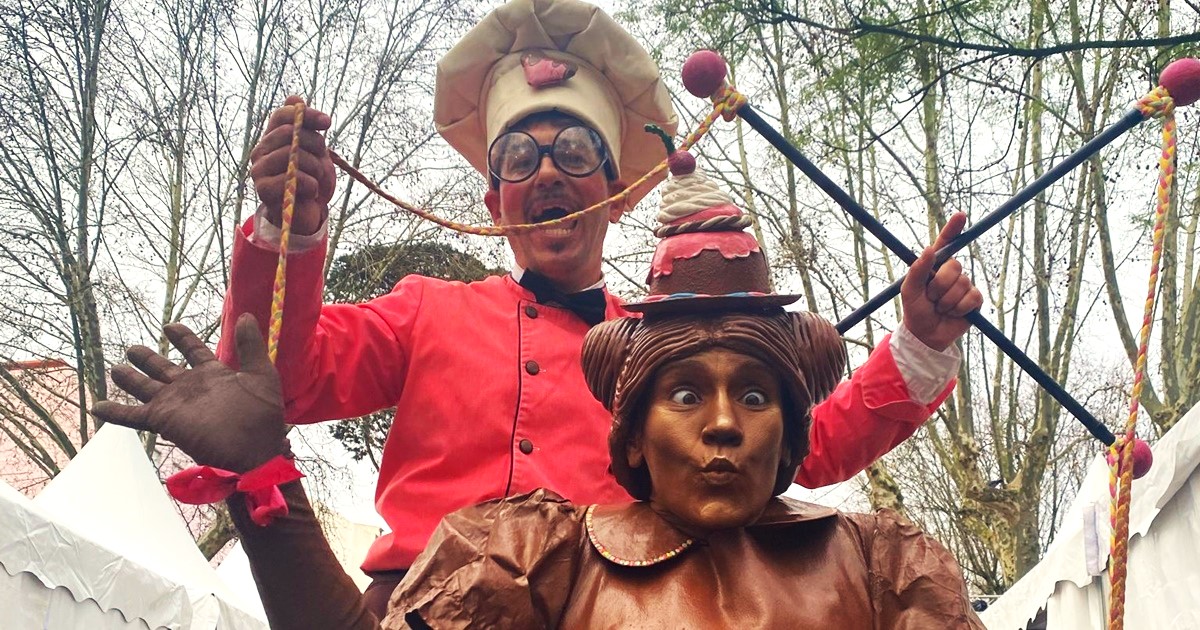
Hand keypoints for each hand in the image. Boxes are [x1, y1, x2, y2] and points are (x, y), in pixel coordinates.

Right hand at [92, 314, 286, 472]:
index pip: (194, 350)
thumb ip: (251, 345)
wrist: (254, 450)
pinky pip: (134, 415)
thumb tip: (247, 315)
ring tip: (115, 369)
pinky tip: (97, 406)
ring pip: (146, 388)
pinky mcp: (164, 420)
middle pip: (163, 368)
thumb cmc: (262, 415)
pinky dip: (115, 412)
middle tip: (132, 349)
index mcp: (213, 375)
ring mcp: (175, 404)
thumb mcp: (261, 373)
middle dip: (148, 359)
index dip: (183, 338)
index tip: (170, 326)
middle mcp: (191, 387)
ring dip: (130, 379)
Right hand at [249, 95, 335, 234]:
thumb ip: (306, 125)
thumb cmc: (311, 179)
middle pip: (290, 132)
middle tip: (322, 160)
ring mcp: (259, 169)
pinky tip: (310, 192)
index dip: (306, 114)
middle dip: (315, 144)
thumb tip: (294, 97)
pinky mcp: (263, 189)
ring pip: (291, 155)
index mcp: (272, 137)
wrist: (306, 213)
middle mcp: (261, 150)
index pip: (282, 114)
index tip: (327, 123)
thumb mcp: (314, 150)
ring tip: (317, 179)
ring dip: (315, 168)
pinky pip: (292, 179)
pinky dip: (311, 185)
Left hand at [901, 212, 983, 351]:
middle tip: (931, 298)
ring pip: (961, 284)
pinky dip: (958, 309)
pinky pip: (971, 298)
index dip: (953, 228)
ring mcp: (964, 284)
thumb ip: (917, 270)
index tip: (960, 215)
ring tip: (940, 308)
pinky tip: (952, 313)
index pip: (946, 243)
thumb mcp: (909, 290)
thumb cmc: (915, 310)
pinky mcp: (974, 299)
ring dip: (946, 301)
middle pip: (954, 266)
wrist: (926, 335)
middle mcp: (951, 272)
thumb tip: (928, 250)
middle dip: (939, 285)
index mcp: (935, 265)